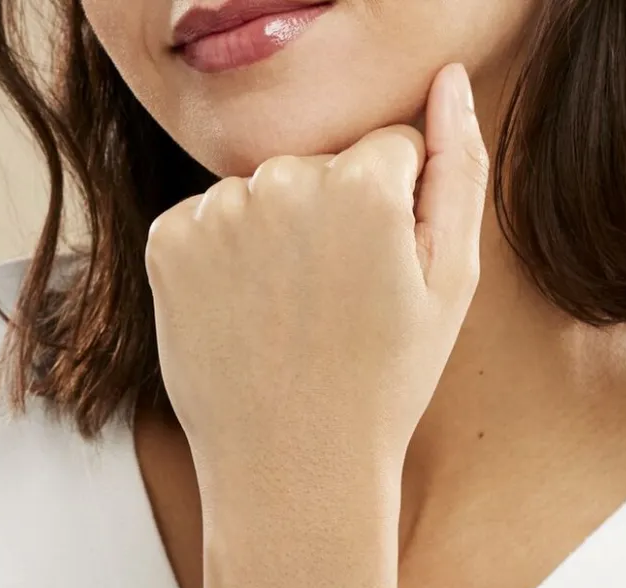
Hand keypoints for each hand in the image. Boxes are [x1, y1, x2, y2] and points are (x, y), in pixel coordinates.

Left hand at [144, 62, 488, 495]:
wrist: (291, 467)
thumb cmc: (382, 385)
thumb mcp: (450, 284)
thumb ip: (458, 169)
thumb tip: (449, 82)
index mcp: (362, 184)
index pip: (389, 149)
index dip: (394, 215)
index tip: (381, 278)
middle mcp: (281, 180)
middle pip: (320, 166)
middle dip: (334, 218)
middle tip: (335, 306)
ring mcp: (215, 212)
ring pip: (262, 192)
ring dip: (276, 236)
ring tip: (289, 317)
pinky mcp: (167, 243)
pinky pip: (209, 220)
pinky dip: (224, 257)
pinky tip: (245, 314)